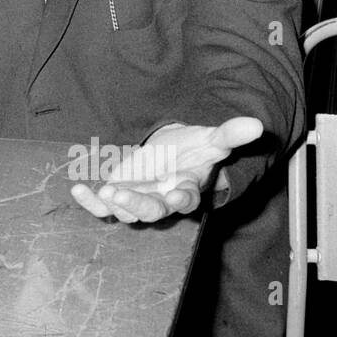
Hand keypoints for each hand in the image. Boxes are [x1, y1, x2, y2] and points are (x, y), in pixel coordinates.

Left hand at [70, 116, 262, 223]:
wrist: (174, 153)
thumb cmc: (193, 148)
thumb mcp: (211, 138)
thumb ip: (230, 134)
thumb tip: (257, 124)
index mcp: (187, 187)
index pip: (187, 198)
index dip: (181, 198)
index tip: (175, 192)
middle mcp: (163, 199)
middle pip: (153, 210)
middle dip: (137, 204)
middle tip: (120, 193)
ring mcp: (140, 200)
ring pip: (128, 212)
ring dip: (115, 204)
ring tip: (104, 190)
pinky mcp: (121, 196)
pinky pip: (104, 208)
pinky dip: (90, 203)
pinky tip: (78, 190)